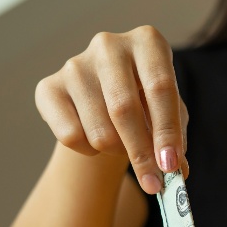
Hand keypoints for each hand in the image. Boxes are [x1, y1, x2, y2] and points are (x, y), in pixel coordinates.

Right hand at [35, 26, 188, 193]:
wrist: (106, 99)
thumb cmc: (147, 105)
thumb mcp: (170, 115)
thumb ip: (176, 139)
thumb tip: (177, 172)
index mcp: (147, 42)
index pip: (160, 88)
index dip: (167, 131)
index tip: (171, 166)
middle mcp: (109, 45)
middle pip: (124, 109)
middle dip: (142, 154)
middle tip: (154, 184)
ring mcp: (75, 64)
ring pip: (100, 130)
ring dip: (116, 152)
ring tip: (123, 143)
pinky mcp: (48, 87)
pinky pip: (71, 136)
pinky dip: (89, 151)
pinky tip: (96, 137)